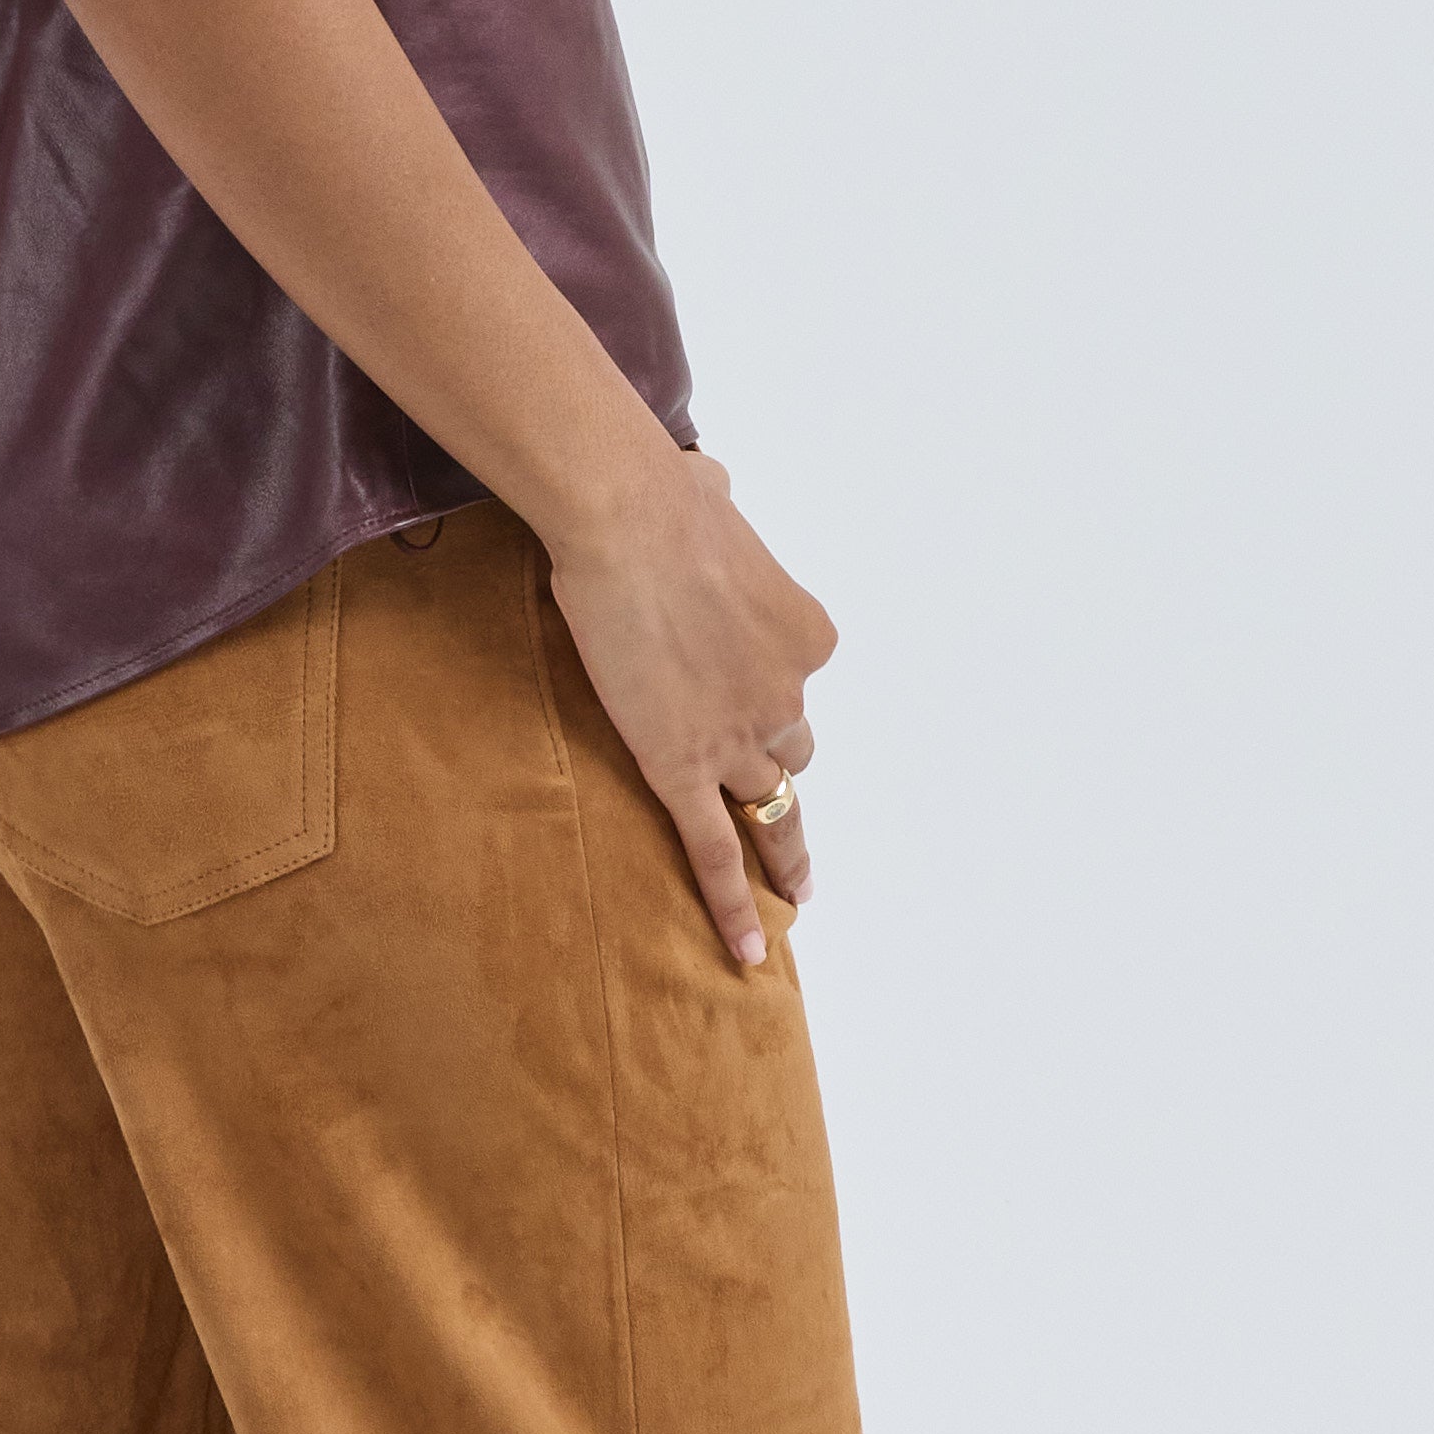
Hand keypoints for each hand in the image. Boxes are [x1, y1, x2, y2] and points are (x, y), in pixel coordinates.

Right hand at [542, 450, 837, 969]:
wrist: (630, 519)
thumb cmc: (665, 494)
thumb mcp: (712, 493)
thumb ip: (718, 505)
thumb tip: (709, 484)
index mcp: (804, 633)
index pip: (795, 676)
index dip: (770, 684)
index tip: (744, 683)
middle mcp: (787, 692)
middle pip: (791, 749)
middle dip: (777, 765)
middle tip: (776, 799)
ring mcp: (739, 738)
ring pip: (770, 805)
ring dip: (779, 843)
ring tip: (792, 888)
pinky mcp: (685, 769)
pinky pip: (716, 851)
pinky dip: (736, 905)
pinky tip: (746, 950)